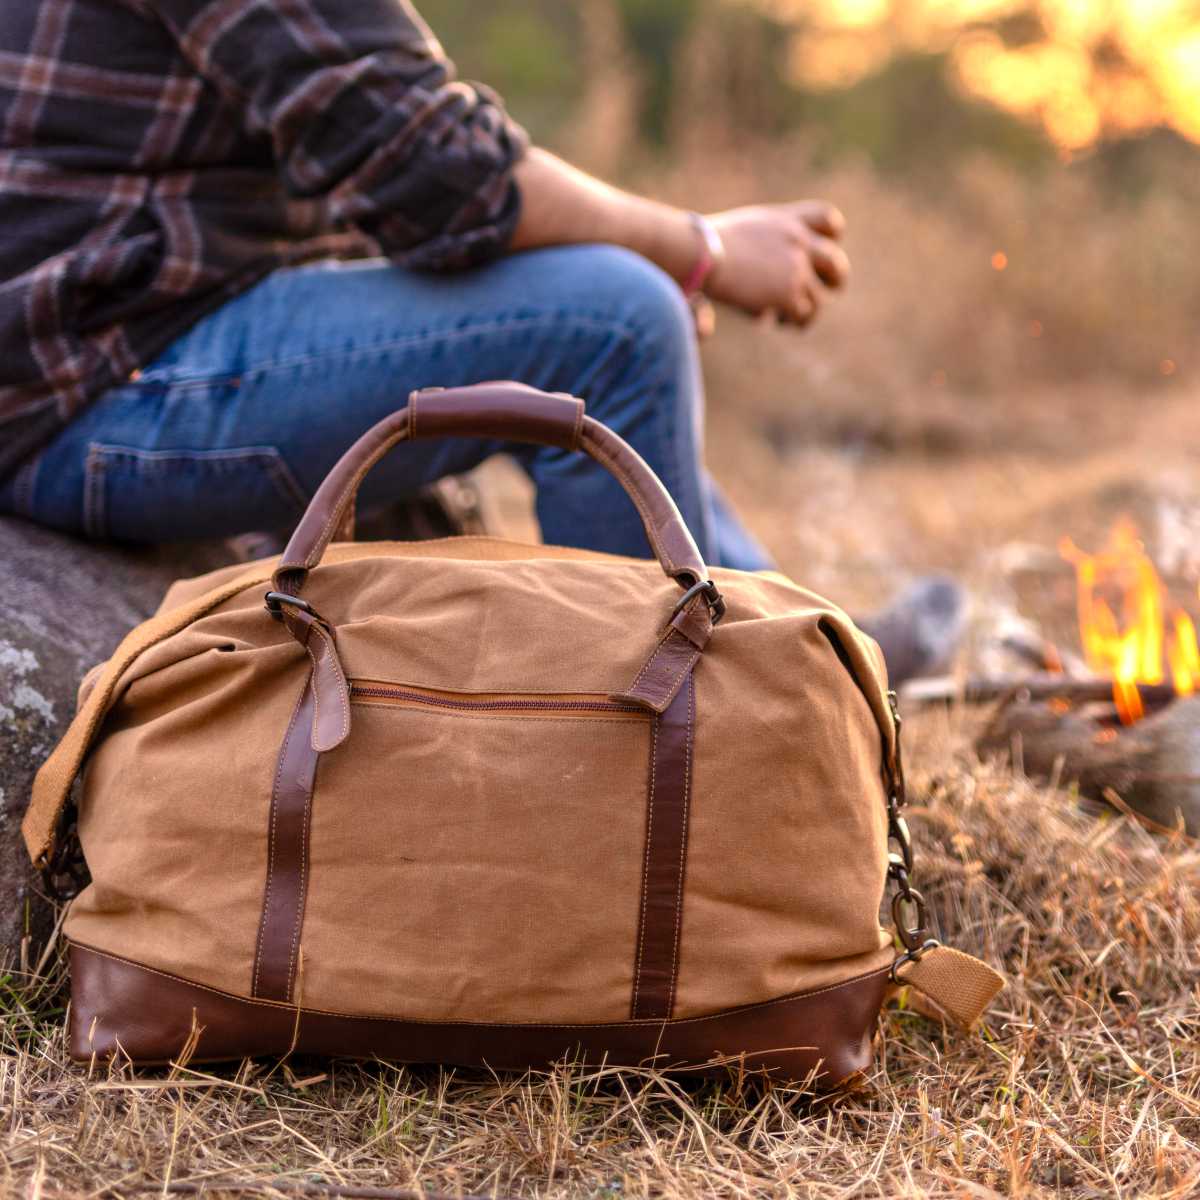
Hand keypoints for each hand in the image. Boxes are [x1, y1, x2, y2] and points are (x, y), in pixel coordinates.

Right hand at [703, 201, 848, 326]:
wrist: (702, 253)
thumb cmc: (702, 245)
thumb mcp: (737, 233)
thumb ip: (754, 251)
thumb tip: (748, 285)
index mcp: (786, 220)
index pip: (828, 220)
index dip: (831, 237)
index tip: (817, 251)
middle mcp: (798, 241)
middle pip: (835, 263)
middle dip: (834, 280)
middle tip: (823, 292)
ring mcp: (796, 268)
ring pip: (819, 299)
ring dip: (805, 313)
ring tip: (787, 320)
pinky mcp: (789, 293)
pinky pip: (801, 315)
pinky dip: (789, 322)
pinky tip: (770, 320)